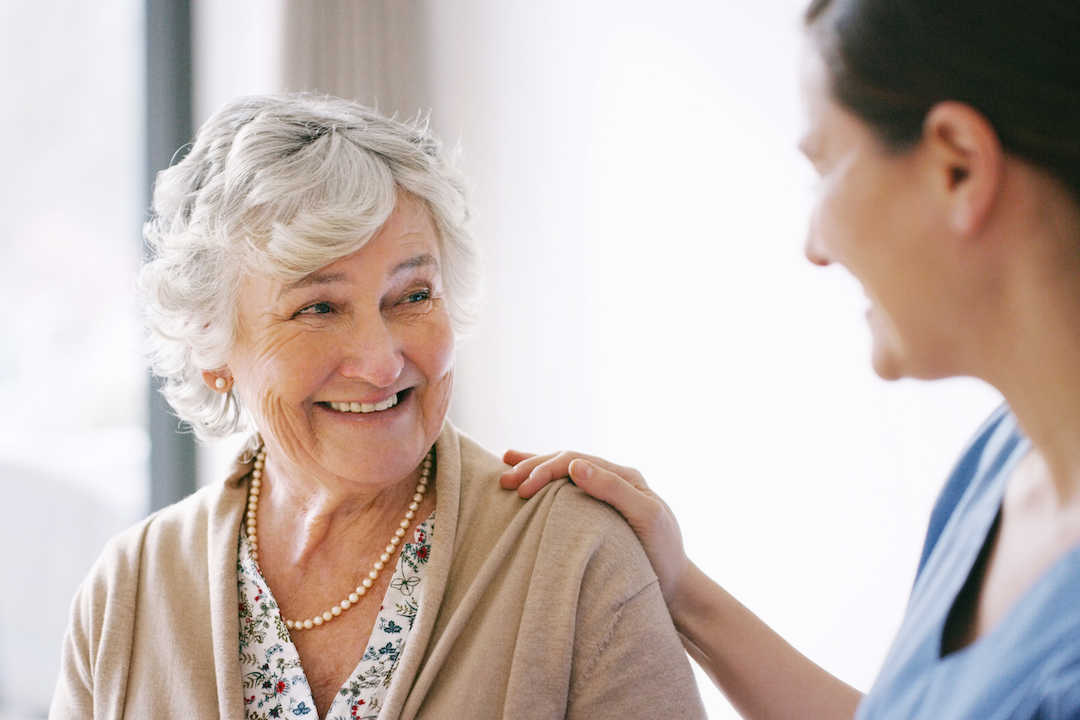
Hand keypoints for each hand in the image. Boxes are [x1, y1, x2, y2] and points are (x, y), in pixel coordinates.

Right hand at [500, 450, 690, 605]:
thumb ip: (613, 489)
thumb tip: (574, 465)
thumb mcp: (646, 517)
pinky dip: (545, 488)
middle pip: (565, 464)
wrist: (676, 588)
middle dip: (532, 468)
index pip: (575, 460)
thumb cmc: (663, 554)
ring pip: (562, 476)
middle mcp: (614, 482)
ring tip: (505, 472)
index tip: (521, 489)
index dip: (544, 469)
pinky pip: (567, 495)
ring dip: (534, 473)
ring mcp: (605, 498)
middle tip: (504, 481)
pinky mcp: (598, 517)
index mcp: (624, 476)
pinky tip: (527, 488)